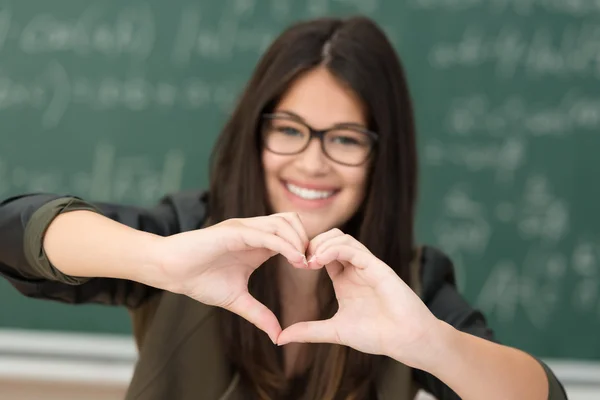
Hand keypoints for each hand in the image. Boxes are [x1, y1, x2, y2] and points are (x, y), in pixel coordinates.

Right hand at [155, 213, 308, 342]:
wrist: (170, 270)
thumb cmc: (199, 280)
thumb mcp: (236, 300)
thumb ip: (259, 314)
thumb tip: (278, 336)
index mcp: (258, 243)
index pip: (291, 234)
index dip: (305, 248)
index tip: (314, 269)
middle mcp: (254, 231)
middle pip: (294, 222)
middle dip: (307, 240)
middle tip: (313, 264)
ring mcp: (245, 229)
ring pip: (284, 222)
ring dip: (299, 241)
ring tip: (304, 263)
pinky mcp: (234, 231)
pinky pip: (267, 233)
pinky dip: (285, 244)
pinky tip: (295, 260)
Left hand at [276, 229, 440, 368]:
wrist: (406, 341)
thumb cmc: (377, 336)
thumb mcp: (334, 331)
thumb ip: (308, 332)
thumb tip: (280, 339)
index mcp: (345, 279)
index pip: (322, 253)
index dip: (306, 253)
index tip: (294, 264)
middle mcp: (355, 268)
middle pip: (330, 238)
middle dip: (311, 244)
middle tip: (299, 259)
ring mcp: (367, 265)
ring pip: (341, 238)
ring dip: (321, 244)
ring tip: (309, 261)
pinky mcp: (377, 266)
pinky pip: (353, 248)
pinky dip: (334, 249)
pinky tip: (320, 260)